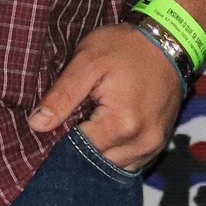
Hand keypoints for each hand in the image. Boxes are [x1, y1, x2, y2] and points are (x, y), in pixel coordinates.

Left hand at [29, 21, 188, 170]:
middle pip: (96, 162)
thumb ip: (61, 96)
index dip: (62, 138)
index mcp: (121, 124)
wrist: (169, 39)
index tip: (61, 119)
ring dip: (99, 151)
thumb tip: (36, 125)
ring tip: (94, 123)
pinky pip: (131, 162)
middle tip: (76, 119)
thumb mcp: (87, 62)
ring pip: (113, 166)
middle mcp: (141, 141)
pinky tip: (109, 130)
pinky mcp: (160, 142)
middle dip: (81, 147)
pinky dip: (116, 152)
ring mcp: (154, 144)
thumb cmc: (125, 47)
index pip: (78, 151)